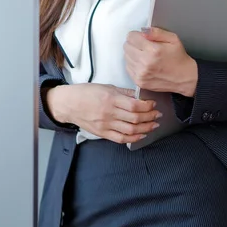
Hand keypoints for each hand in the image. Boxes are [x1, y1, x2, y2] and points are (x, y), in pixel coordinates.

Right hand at [46, 83, 161, 143]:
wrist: (68, 104)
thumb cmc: (86, 92)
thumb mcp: (106, 87)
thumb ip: (124, 92)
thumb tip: (140, 95)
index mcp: (111, 98)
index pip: (135, 105)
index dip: (148, 106)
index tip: (154, 104)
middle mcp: (109, 113)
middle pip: (135, 118)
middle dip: (150, 117)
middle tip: (158, 115)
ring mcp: (106, 124)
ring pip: (130, 130)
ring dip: (145, 128)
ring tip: (154, 125)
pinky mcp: (102, 133)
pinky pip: (120, 139)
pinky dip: (133, 138)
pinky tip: (141, 135)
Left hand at [123, 27, 197, 96]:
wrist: (184, 78)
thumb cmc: (178, 57)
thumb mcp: (173, 39)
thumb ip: (156, 32)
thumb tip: (143, 30)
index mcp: (153, 50)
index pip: (131, 37)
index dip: (137, 35)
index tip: (142, 38)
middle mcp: (144, 62)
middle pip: (126, 46)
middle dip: (134, 44)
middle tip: (144, 46)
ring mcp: (141, 73)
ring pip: (126, 57)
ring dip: (133, 54)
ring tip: (145, 55)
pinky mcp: (139, 81)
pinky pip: (128, 67)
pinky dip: (133, 64)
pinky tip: (143, 64)